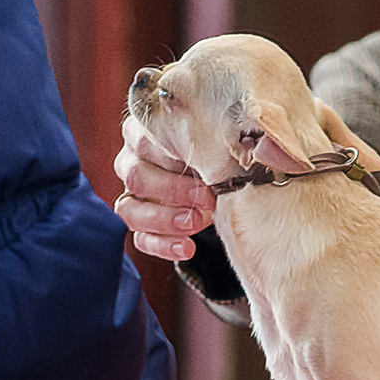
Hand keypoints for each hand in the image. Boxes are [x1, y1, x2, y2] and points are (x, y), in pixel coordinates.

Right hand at [112, 114, 216, 259]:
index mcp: (144, 131)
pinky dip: (163, 245)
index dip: (171, 158)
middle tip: (207, 199)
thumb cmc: (215, 153)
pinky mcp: (139, 223)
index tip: (205, 170)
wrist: (219, 180)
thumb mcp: (216, 143)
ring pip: (130, 209)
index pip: (143, 141)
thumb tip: (249, 145)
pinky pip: (140, 238)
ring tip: (196, 223)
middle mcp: (131, 160)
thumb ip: (218, 141)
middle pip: (135, 176)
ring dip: (164, 219)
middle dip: (172, 190)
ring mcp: (132, 193)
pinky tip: (188, 248)